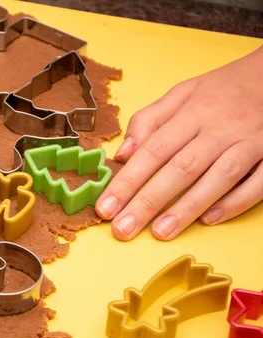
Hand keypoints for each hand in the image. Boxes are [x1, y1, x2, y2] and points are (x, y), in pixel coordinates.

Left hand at [96, 45, 262, 240]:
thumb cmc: (223, 89)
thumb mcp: (182, 93)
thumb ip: (149, 120)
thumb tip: (122, 153)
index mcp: (192, 113)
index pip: (152, 150)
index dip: (127, 181)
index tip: (105, 207)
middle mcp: (219, 128)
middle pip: (179, 169)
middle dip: (147, 202)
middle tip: (122, 229)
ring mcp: (250, 142)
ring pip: (217, 178)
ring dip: (187, 208)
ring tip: (160, 233)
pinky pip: (257, 183)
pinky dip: (234, 202)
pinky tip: (208, 220)